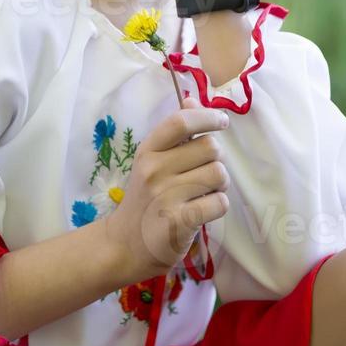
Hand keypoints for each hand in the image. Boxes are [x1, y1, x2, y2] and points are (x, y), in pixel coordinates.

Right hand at [104, 98, 231, 283]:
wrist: (124, 246)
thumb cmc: (145, 200)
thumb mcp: (152, 162)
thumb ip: (174, 134)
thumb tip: (193, 100)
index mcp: (148, 151)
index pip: (181, 121)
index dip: (207, 116)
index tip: (221, 121)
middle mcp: (154, 170)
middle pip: (210, 147)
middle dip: (216, 160)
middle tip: (205, 173)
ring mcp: (166, 196)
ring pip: (219, 174)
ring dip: (220, 184)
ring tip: (204, 193)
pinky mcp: (179, 221)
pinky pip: (219, 202)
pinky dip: (218, 206)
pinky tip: (203, 211)